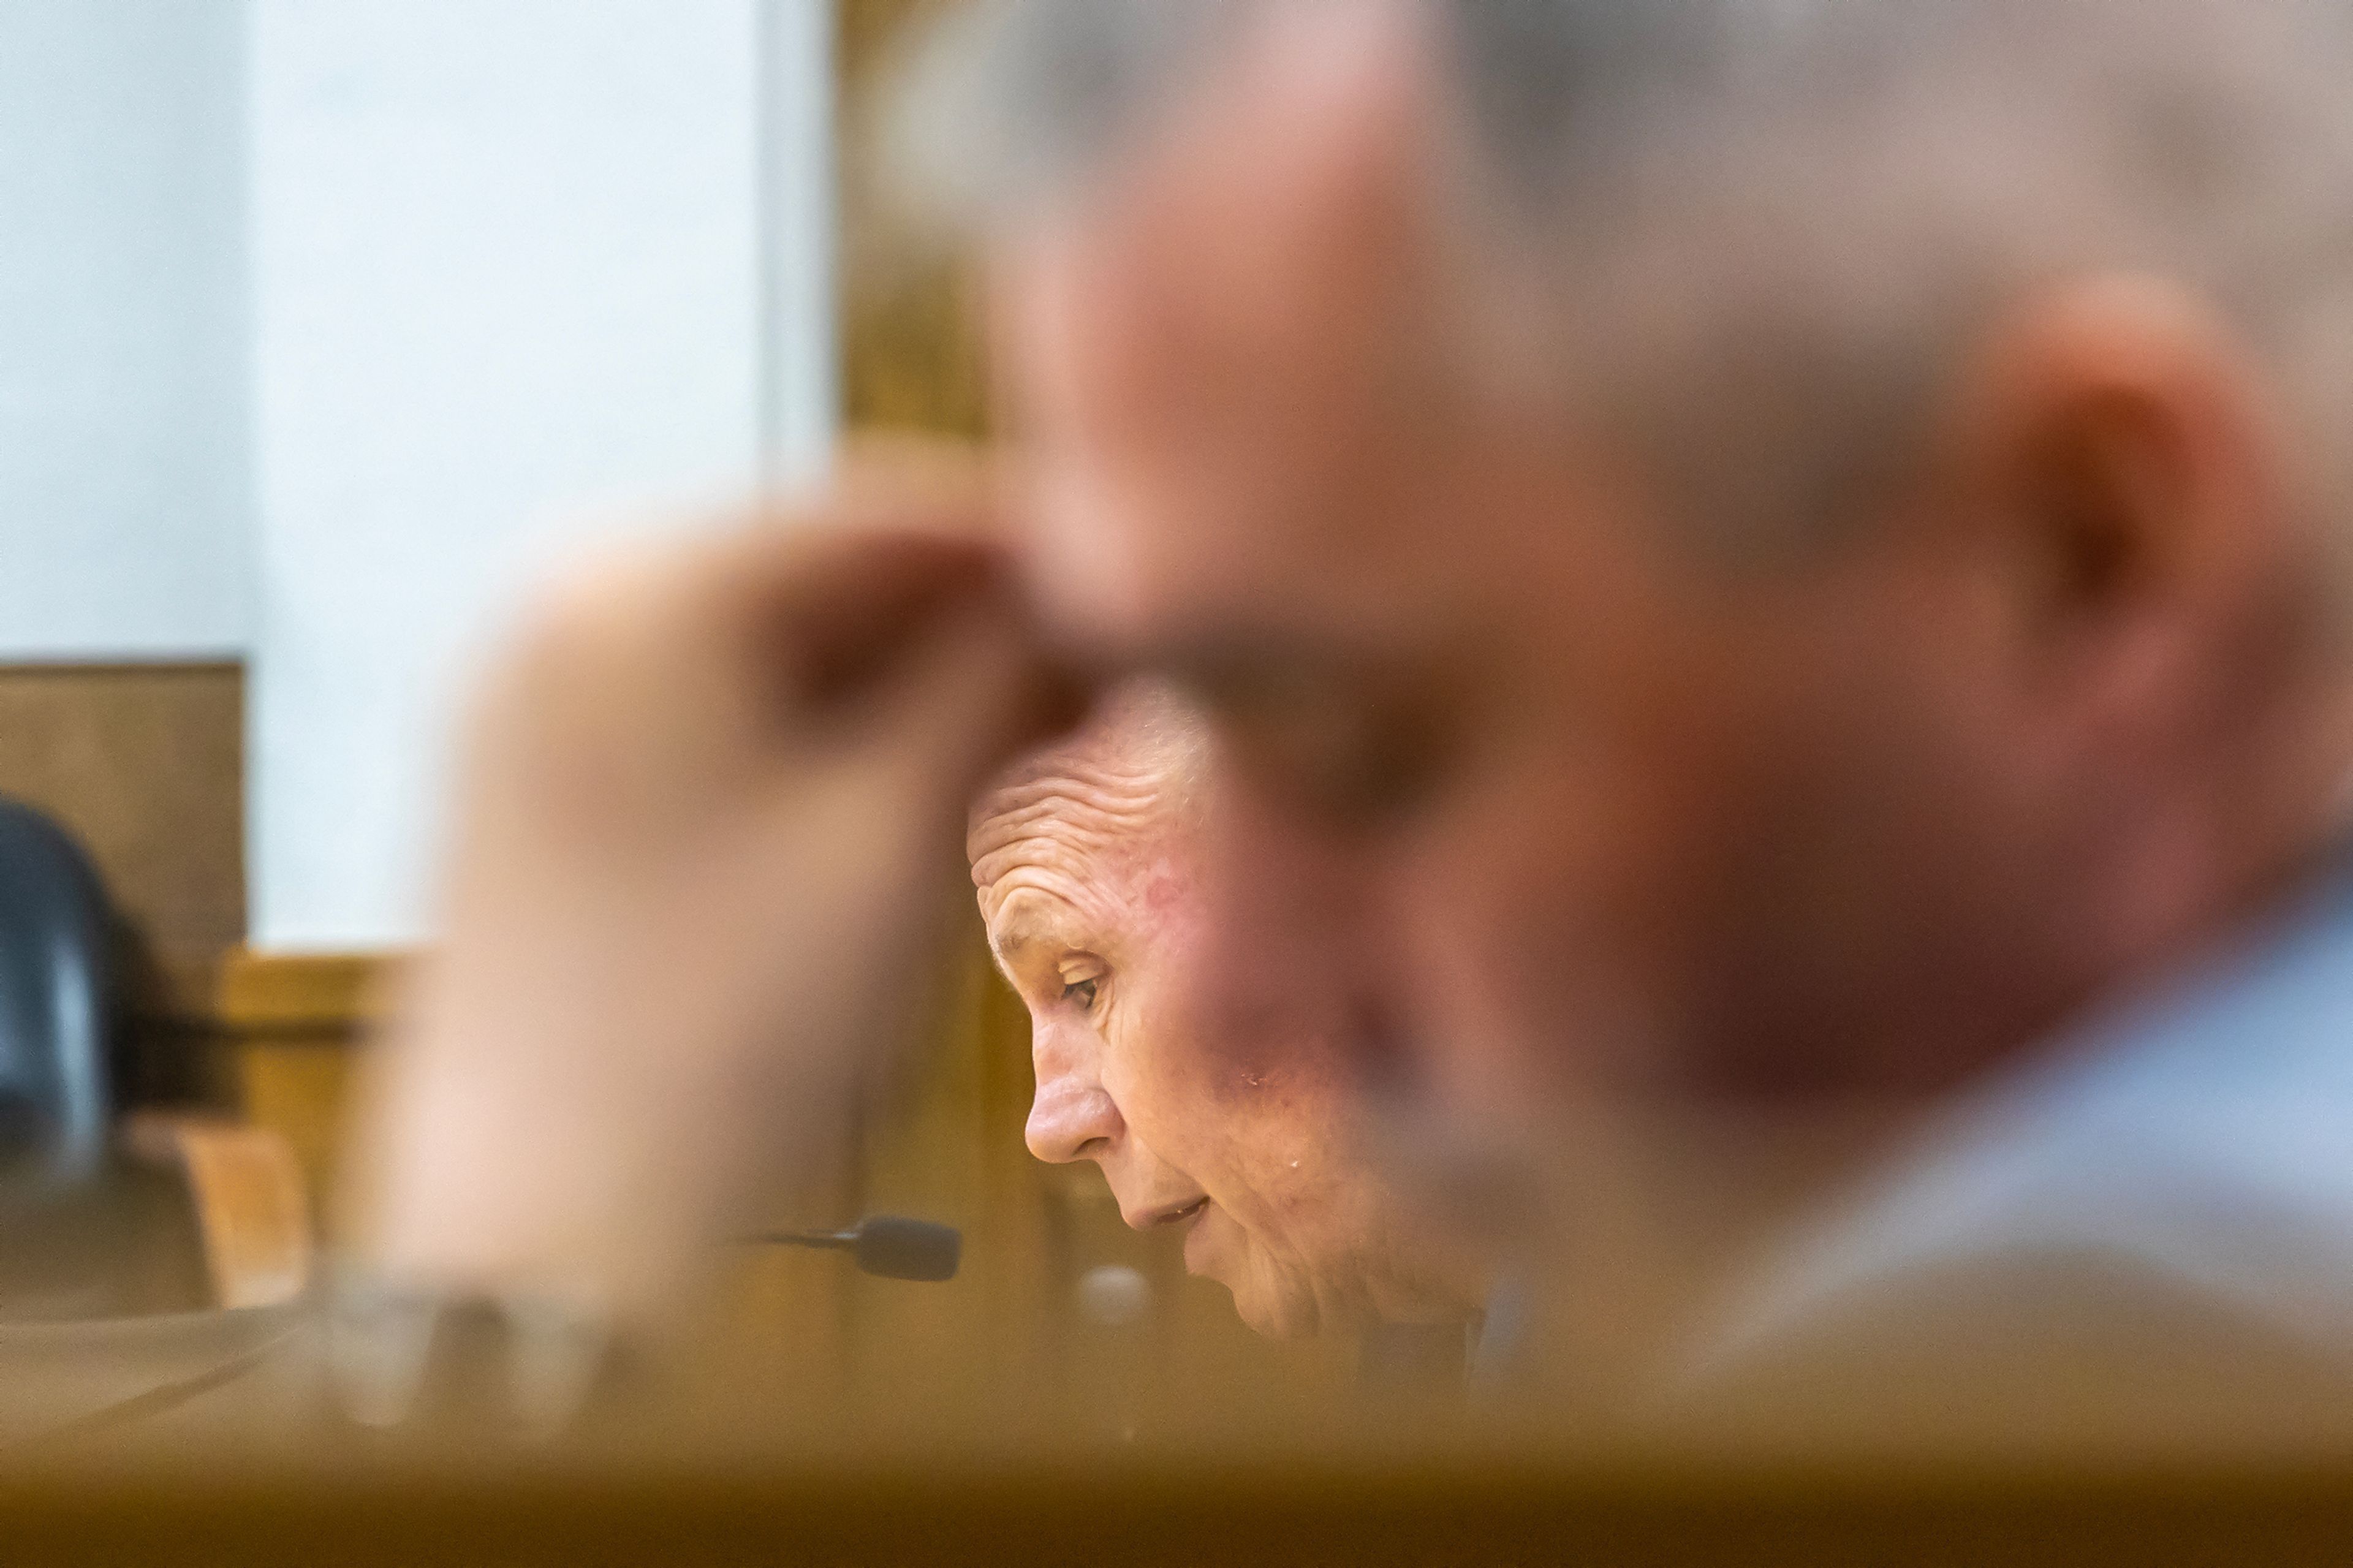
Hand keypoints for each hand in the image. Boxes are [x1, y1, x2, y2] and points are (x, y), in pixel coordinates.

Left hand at [340, 464, 1076, 1318]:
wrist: (540, 1239)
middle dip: (972, 625)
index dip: (1033, 543)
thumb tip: (1098, 598)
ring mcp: (535, 695)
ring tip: (1039, 737)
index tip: (1147, 583)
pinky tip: (917, 787)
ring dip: (907, 686)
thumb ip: (999, 684)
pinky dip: (823, 737)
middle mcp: (558, 605)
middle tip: (1111, 675)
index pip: (880, 508)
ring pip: (772, 648)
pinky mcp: (540, 782)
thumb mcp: (891, 838)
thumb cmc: (721, 1038)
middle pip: (821, 573)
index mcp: (630, 583)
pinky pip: (711, 714)